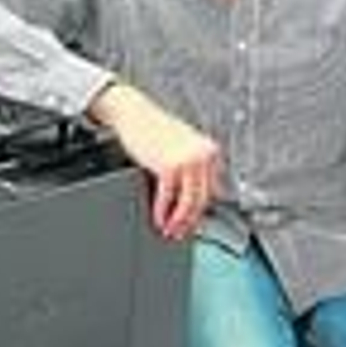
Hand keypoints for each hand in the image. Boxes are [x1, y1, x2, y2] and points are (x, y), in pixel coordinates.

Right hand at [89, 83, 219, 240]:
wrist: (134, 113)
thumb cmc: (153, 128)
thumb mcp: (181, 147)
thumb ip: (191, 168)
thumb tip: (192, 198)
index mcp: (210, 151)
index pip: (212, 190)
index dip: (201, 211)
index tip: (193, 224)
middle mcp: (203, 156)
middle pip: (202, 199)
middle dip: (190, 221)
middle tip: (180, 233)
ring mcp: (188, 161)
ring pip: (189, 202)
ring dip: (178, 221)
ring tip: (169, 231)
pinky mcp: (169, 166)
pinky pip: (168, 198)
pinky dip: (163, 212)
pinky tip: (158, 219)